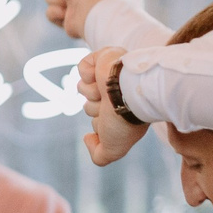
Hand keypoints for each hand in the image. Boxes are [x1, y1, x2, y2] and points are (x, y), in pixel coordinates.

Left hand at [78, 48, 148, 165]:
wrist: (130, 92)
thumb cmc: (123, 120)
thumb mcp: (113, 149)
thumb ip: (100, 156)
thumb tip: (87, 139)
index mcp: (122, 111)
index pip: (98, 121)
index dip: (101, 125)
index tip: (116, 122)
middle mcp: (116, 94)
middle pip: (89, 107)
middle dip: (95, 109)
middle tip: (110, 105)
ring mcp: (111, 74)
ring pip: (82, 88)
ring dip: (92, 92)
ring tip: (107, 90)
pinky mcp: (105, 56)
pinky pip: (82, 67)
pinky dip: (88, 73)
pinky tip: (101, 76)